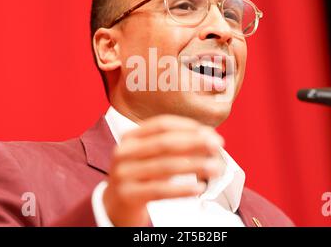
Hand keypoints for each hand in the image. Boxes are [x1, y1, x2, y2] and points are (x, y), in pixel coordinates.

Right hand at [102, 114, 224, 225]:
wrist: (114, 206)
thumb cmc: (140, 177)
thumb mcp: (152, 157)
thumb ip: (175, 147)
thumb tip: (208, 138)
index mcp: (130, 137)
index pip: (162, 125)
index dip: (188, 126)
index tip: (210, 132)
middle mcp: (124, 152)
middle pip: (165, 143)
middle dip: (195, 143)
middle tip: (217, 146)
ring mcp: (124, 174)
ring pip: (165, 166)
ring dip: (195, 166)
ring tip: (215, 168)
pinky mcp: (128, 195)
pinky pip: (160, 190)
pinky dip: (182, 189)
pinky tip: (198, 188)